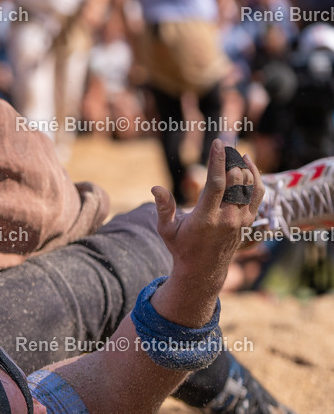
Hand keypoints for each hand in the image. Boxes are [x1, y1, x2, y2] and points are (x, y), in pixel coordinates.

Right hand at [152, 139, 263, 302]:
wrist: (203, 270)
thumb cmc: (181, 247)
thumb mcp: (166, 229)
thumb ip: (164, 207)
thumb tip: (155, 187)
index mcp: (206, 218)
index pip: (216, 183)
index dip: (218, 161)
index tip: (217, 143)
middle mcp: (228, 218)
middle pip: (236, 180)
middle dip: (231, 160)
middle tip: (224, 147)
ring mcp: (241, 219)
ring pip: (250, 185)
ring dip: (244, 167)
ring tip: (235, 154)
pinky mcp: (249, 221)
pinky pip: (258, 194)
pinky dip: (256, 177)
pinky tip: (249, 166)